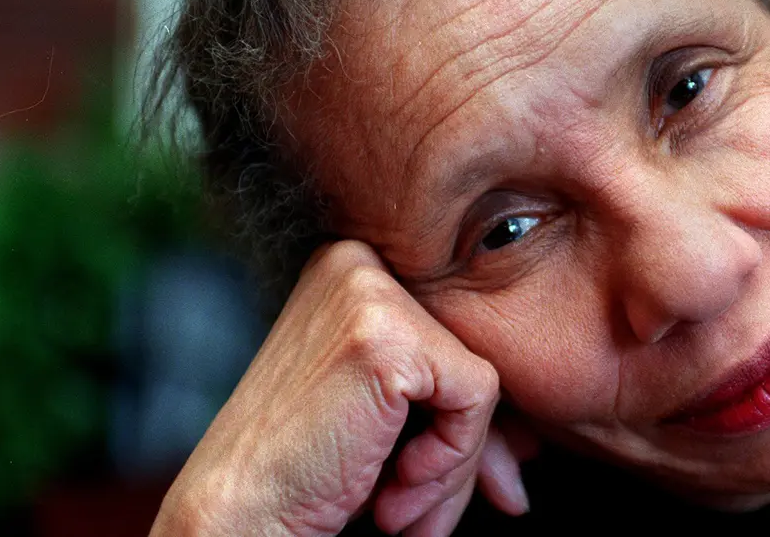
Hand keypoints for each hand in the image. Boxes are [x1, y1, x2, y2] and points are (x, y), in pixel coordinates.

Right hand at [150, 241, 529, 535]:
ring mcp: (368, 289)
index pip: (450, 331)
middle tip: (426, 511)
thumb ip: (445, 397)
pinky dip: (450, 461)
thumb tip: (533, 437)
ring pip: (480, 377)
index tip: (475, 481)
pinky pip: (476, 397)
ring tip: (397, 507)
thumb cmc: (306, 473)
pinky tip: (391, 491)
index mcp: (352, 268)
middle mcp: (356, 259)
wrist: (236, 519)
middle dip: (470, 446)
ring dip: (454, 465)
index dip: (466, 419)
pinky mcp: (385, 334)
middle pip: (470, 348)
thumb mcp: (384, 413)